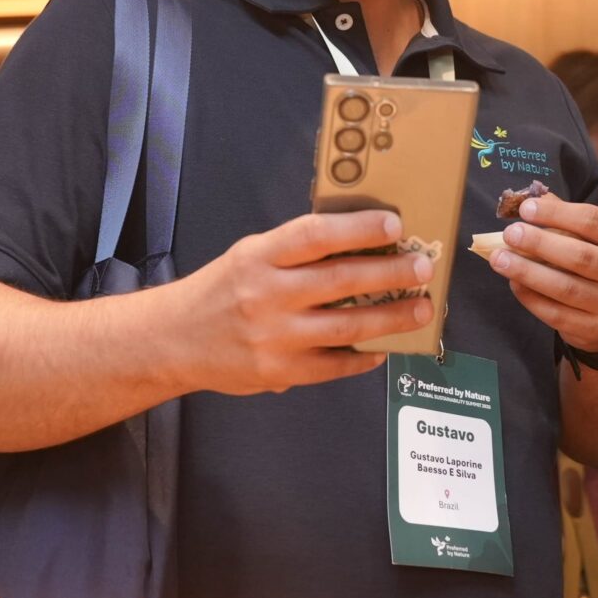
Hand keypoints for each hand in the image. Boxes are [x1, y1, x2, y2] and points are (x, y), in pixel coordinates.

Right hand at [179, 210, 435, 394]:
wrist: (172, 340)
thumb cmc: (220, 291)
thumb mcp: (249, 255)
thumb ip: (295, 251)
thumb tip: (360, 244)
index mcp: (259, 257)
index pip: (315, 235)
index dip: (359, 228)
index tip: (394, 224)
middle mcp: (266, 294)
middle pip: (340, 280)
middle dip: (391, 273)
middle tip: (424, 267)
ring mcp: (274, 337)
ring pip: (347, 327)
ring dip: (391, 318)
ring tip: (421, 309)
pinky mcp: (279, 373)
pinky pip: (333, 366)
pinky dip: (363, 358)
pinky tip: (383, 348)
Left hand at [487, 191, 597, 354]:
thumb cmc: (595, 267)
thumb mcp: (590, 240)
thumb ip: (565, 218)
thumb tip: (531, 199)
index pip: (593, 221)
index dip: (557, 213)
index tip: (526, 209)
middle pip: (580, 255)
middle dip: (540, 243)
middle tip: (510, 234)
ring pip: (565, 287)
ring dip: (528, 272)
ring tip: (500, 259)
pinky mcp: (594, 329)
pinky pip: (556, 313)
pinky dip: (531, 297)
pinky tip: (514, 283)